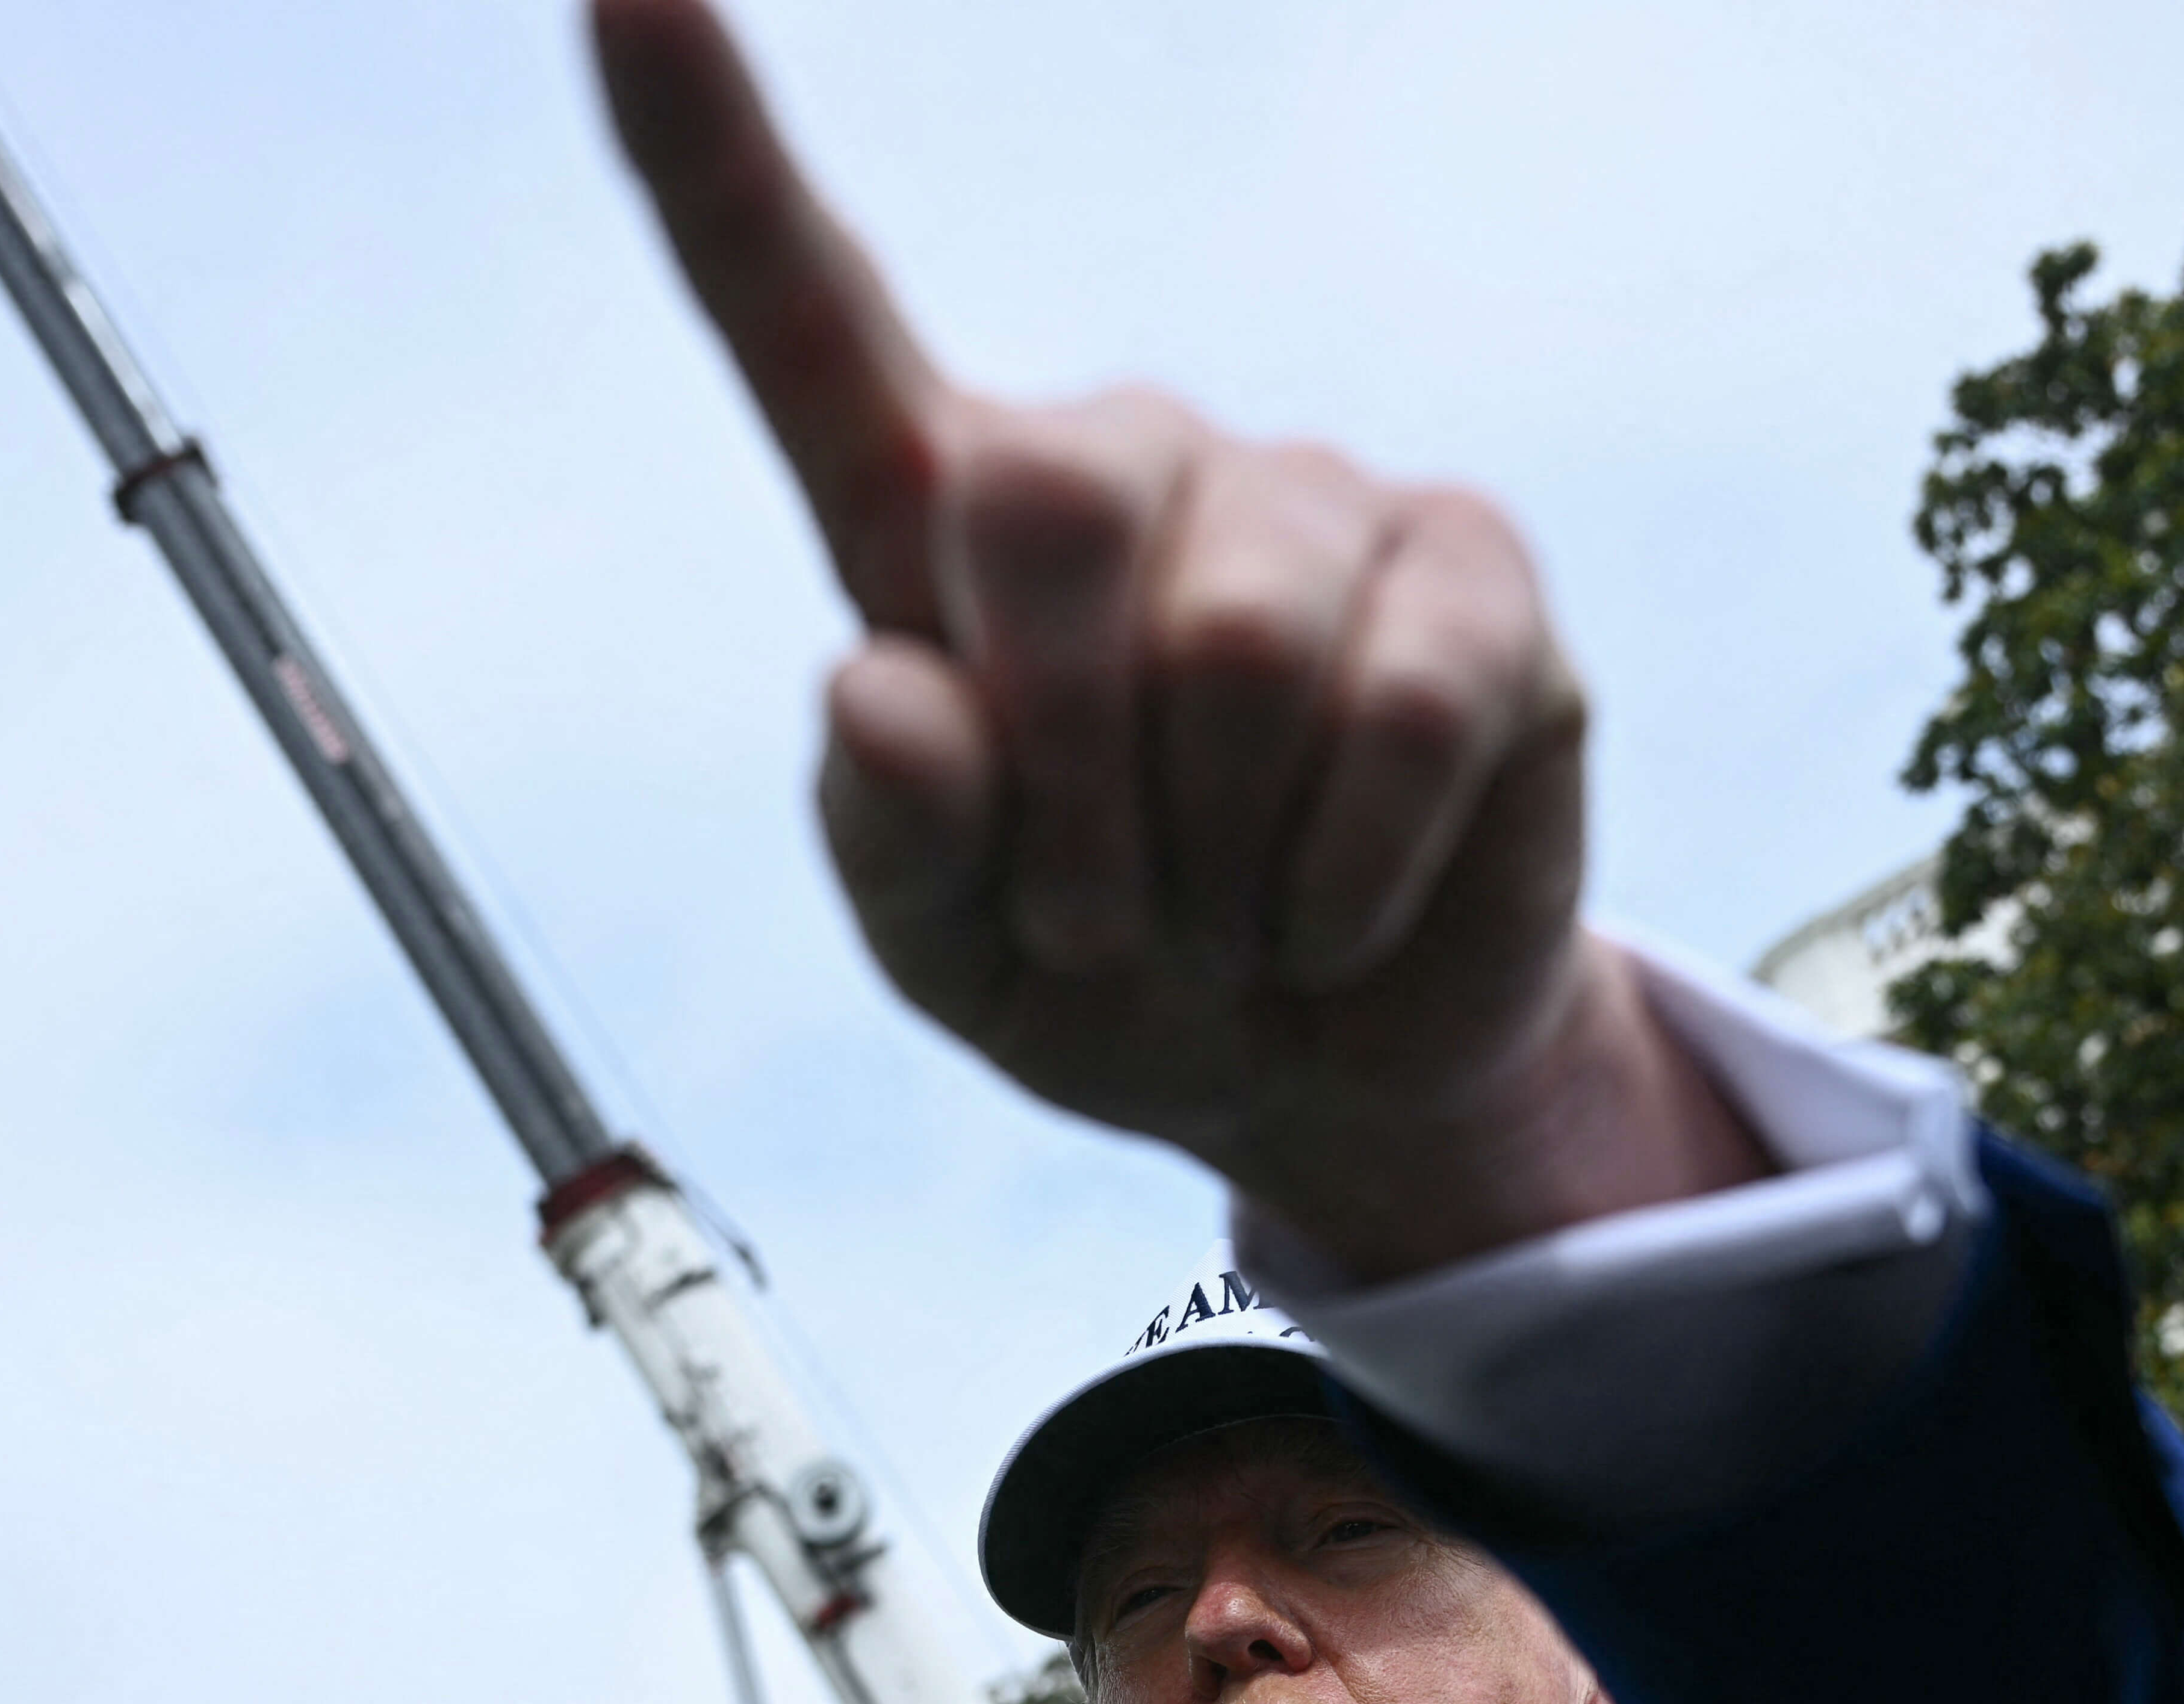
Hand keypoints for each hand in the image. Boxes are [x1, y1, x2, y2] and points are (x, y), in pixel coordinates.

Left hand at [590, 0, 1757, 1278]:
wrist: (1327, 1069)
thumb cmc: (1106, 975)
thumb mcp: (947, 953)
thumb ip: (885, 838)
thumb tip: (882, 690)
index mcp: (934, 524)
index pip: (800, 312)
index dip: (710, 155)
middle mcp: (1119, 461)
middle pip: (1042, 506)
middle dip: (1063, 772)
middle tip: (1101, 918)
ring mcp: (1309, 498)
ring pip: (1234, 643)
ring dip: (1211, 858)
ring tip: (1224, 921)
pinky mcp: (1473, 571)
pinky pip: (1401, 712)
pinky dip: (1345, 877)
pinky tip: (1333, 914)